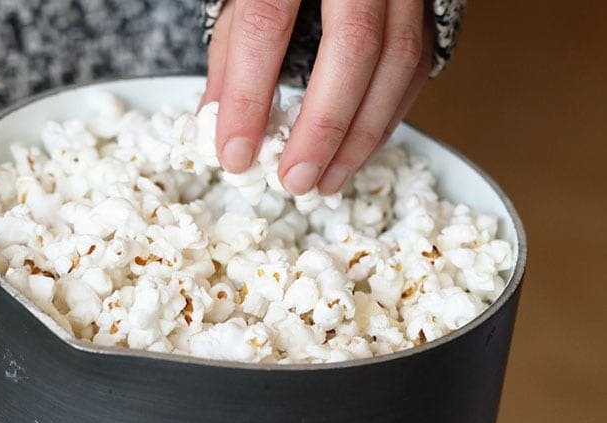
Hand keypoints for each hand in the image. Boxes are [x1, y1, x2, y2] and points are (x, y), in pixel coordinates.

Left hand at [203, 0, 433, 193]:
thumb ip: (232, 53)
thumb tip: (217, 124)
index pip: (265, 23)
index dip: (248, 96)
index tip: (235, 154)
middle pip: (352, 44)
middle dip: (322, 126)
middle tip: (294, 181)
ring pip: (397, 61)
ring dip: (360, 136)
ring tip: (325, 183)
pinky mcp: (428, 8)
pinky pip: (416, 70)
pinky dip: (385, 120)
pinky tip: (355, 155)